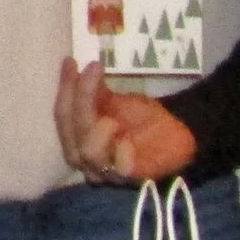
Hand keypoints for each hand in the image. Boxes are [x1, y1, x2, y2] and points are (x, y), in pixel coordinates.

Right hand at [56, 58, 195, 183]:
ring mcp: (105, 171)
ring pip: (87, 153)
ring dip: (95, 131)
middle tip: (93, 70)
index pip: (62, 114)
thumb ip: (92, 92)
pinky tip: (126, 141)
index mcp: (76, 136)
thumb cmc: (141, 117)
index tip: (71, 61)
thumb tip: (75, 66)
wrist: (177, 134)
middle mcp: (84, 157)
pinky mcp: (129, 178)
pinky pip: (117, 169)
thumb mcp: (113, 101)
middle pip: (70, 133)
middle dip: (79, 101)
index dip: (65, 88)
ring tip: (110, 118)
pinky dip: (119, 154)